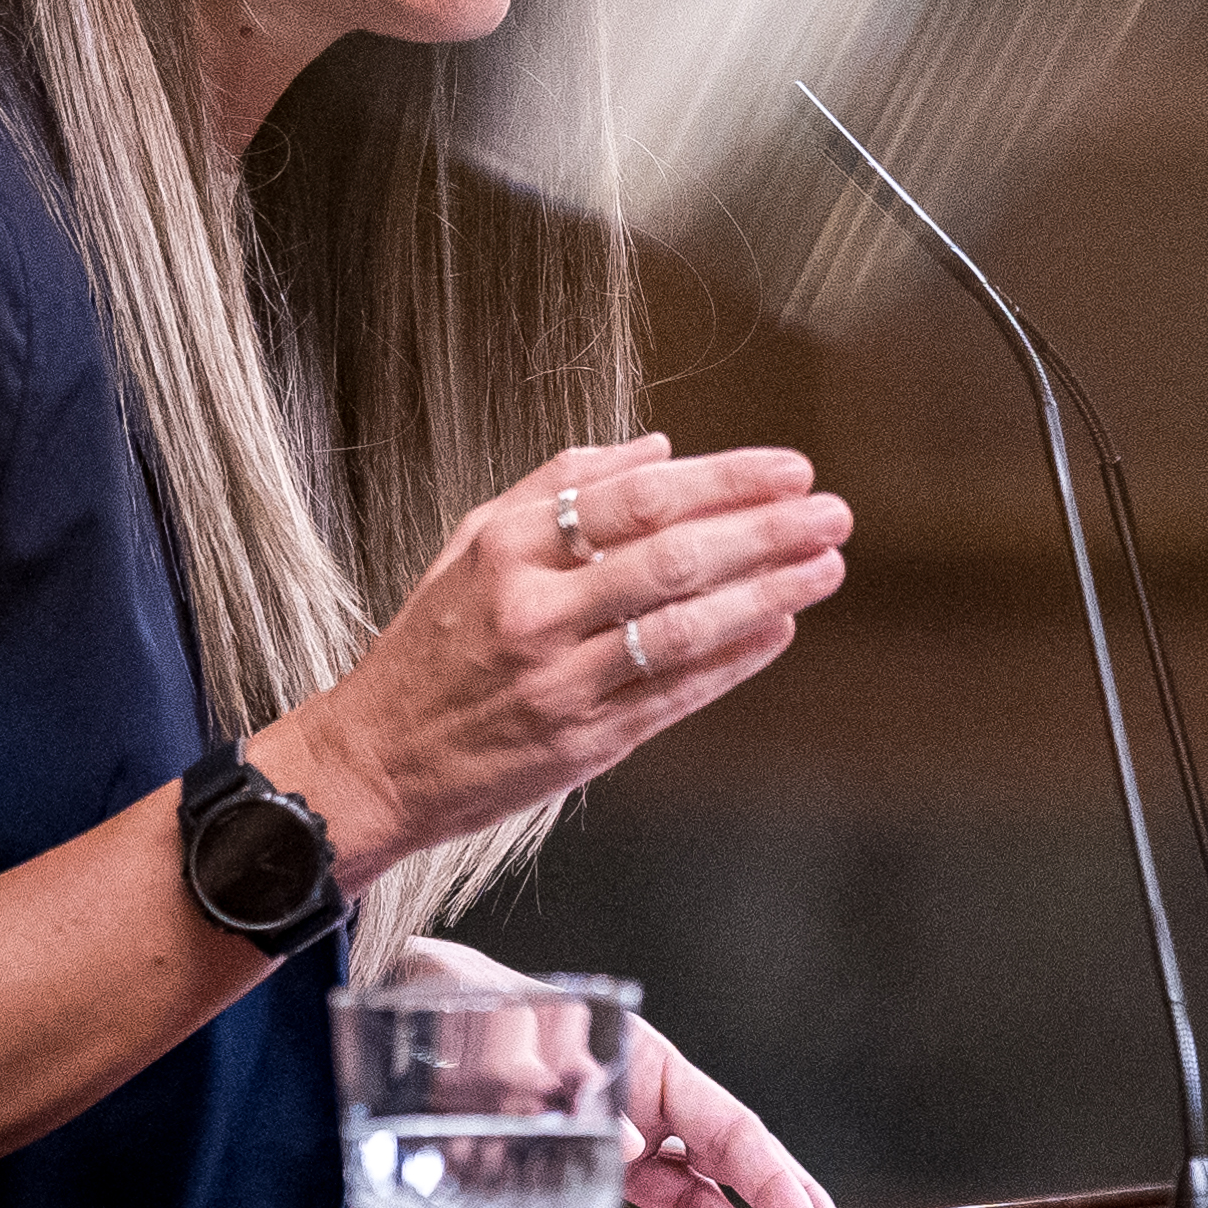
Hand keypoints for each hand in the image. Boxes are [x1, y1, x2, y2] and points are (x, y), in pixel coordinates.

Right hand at [255, 435, 850, 885]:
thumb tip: (657, 448)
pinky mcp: (581, 743)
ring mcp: (560, 679)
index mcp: (508, 547)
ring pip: (683, 627)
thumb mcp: (471, 542)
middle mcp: (533, 609)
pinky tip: (778, 630)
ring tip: (825, 567)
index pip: (640, 499)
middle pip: (673, 558)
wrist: (375, 760)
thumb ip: (561, 486)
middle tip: (832, 513)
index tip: (788, 470)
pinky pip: (674, 693)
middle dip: (766, 532)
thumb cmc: (429, 647)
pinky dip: (733, 660)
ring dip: (767, 594)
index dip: (725, 481)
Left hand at [399, 938, 839, 1207]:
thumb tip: (625, 1144)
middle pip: (722, 1169)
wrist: (408, 1010)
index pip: (732, 1128)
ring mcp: (606, 1145)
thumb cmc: (470, 1001)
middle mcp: (636, 1109)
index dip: (777, 1177)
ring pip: (678, 1202)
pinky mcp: (564, 1175)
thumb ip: (555, 1075)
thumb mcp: (508, 1022)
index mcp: (648, 1066)